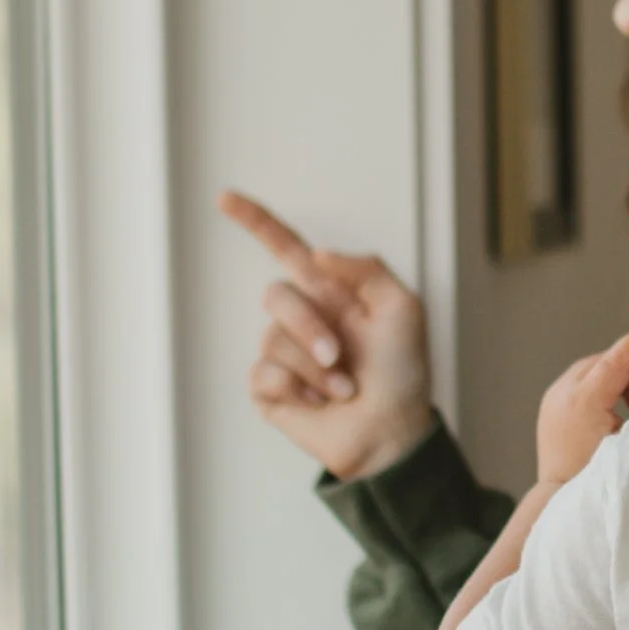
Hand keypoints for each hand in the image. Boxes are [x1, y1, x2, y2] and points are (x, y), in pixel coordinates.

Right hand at [219, 190, 433, 483]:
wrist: (393, 431)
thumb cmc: (403, 372)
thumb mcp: (403, 309)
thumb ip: (366, 269)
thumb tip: (317, 253)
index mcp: (330, 293)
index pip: (286, 249)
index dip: (256, 222)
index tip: (225, 198)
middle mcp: (302, 318)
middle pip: (276, 296)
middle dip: (309, 326)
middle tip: (340, 357)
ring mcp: (283, 354)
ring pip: (272, 339)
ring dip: (315, 368)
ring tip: (344, 388)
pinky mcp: (270, 390)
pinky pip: (263, 374)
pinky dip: (296, 389)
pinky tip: (319, 403)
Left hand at [536, 319, 628, 488]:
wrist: (558, 496)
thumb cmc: (596, 474)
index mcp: (584, 400)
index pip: (617, 359)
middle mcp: (564, 391)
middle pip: (609, 362)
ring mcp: (553, 395)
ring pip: (595, 368)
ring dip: (618, 380)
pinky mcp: (550, 402)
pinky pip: (581, 379)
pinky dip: (600, 386)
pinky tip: (610, 412)